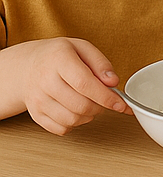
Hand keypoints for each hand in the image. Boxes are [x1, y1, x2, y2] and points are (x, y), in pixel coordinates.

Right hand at [0, 37, 129, 134]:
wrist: (28, 66)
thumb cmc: (58, 56)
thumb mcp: (82, 48)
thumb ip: (101, 64)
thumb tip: (113, 82)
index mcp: (59, 60)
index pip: (84, 83)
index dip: (105, 97)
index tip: (120, 104)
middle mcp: (45, 82)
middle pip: (80, 105)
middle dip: (100, 106)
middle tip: (105, 99)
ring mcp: (38, 101)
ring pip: (72, 119)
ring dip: (89, 115)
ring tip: (91, 102)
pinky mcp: (36, 115)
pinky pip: (61, 128)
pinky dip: (75, 123)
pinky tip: (77, 110)